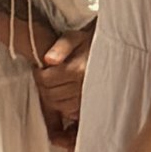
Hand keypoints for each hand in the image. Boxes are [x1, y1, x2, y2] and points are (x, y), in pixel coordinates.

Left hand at [35, 22, 90, 140]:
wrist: (111, 51)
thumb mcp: (74, 38)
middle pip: (51, 95)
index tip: (41, 68)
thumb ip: (60, 47)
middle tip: (47, 76)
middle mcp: (84, 86)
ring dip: (54, 97)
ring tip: (57, 84)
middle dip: (44, 86)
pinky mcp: (93, 106)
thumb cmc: (90, 43)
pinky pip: (72, 113)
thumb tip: (48, 59)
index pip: (46, 80)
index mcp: (78, 69)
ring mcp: (90, 98)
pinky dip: (66, 106)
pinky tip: (66, 94)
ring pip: (60, 106)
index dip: (39, 74)